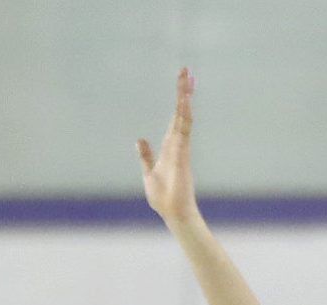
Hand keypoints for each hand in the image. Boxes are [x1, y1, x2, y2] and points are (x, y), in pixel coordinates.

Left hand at [137, 67, 198, 225]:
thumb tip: (139, 141)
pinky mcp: (182, 155)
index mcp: (170, 146)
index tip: (183, 83)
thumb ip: (146, 156)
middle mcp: (178, 143)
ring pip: (184, 117)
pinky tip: (184, 102)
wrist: (173, 212)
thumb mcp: (149, 172)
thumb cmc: (163, 196)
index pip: (175, 118)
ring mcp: (181, 148)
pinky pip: (183, 131)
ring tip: (186, 79)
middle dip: (183, 92)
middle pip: (181, 112)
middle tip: (186, 70)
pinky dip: (184, 116)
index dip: (179, 101)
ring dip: (184, 98)